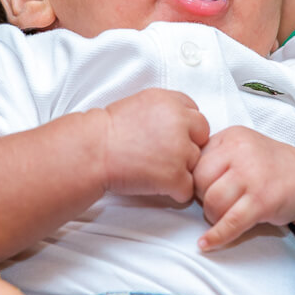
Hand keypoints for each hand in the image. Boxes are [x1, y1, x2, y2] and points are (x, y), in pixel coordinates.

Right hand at [98, 88, 209, 202]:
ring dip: (181, 170)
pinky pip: (187, 189)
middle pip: (202, 135)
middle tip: (165, 155)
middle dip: (189, 146)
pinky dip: (175, 192)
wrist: (92, 152)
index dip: (185, 128)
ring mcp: (181, 150)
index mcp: (170, 102)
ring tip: (154, 169)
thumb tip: (178, 119)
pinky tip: (155, 185)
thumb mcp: (139, 104)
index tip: (171, 136)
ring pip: (196, 163)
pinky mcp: (176, 176)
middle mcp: (180, 122)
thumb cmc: (107, 132)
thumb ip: (164, 109)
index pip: (195, 113)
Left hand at [192, 126, 294, 250]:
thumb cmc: (270, 166)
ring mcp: (252, 176)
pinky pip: (230, 223)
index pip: (195, 161)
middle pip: (200, 183)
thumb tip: (181, 178)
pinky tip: (206, 243)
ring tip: (224, 214)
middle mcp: (241, 152)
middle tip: (218, 201)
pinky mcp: (262, 201)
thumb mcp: (241, 147)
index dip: (196, 180)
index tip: (204, 189)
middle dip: (203, 198)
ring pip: (213, 203)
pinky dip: (216, 236)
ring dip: (212, 216)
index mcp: (231, 137)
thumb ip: (214, 155)